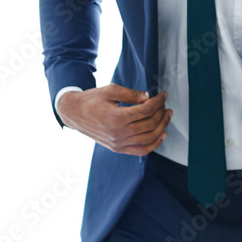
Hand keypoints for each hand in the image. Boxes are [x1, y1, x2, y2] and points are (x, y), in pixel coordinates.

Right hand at [57, 84, 172, 154]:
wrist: (74, 113)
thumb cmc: (92, 100)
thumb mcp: (110, 90)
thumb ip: (131, 94)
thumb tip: (149, 97)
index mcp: (116, 117)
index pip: (146, 110)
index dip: (158, 102)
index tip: (163, 95)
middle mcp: (118, 133)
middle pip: (150, 124)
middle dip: (161, 113)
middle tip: (165, 104)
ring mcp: (118, 144)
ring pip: (149, 138)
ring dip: (162, 127)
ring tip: (167, 116)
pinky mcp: (118, 149)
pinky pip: (141, 150)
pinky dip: (154, 144)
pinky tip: (162, 134)